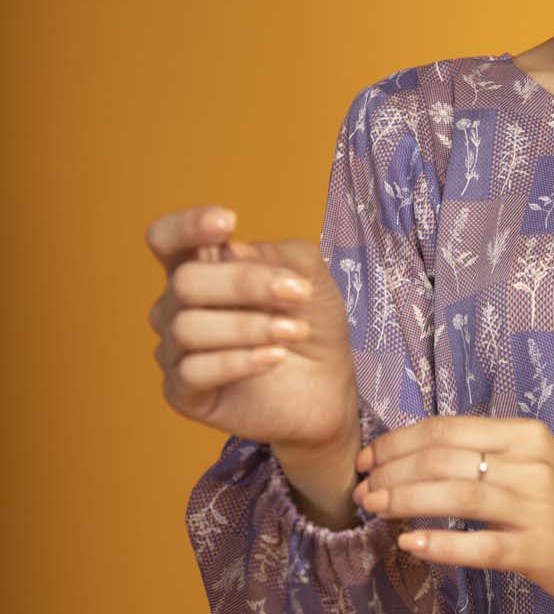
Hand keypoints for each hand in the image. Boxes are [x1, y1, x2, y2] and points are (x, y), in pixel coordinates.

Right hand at [146, 204, 358, 451]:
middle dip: (244, 283)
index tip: (228, 221)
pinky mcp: (182, 392)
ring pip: (187, 328)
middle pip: (185, 282)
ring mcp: (175, 350)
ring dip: (250, 327)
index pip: (167, 239)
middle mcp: (176, 306)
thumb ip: (276, 255)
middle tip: (298, 291)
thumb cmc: (310, 323)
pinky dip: (239, 362)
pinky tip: (275, 358)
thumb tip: (231, 249)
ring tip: (295, 331)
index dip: (186, 226)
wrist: (327, 387)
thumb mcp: (309, 277)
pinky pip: (193, 372)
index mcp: (200, 267)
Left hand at [353, 414, 553, 613]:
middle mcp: (532, 464)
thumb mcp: (530, 466)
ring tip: (372, 510)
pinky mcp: (540, 550)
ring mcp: (538, 507)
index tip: (366, 460)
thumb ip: (481, 456)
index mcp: (526, 435)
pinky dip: (440, 543)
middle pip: (445, 458)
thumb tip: (407, 457)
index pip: (446, 429)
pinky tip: (410, 543)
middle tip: (362, 490)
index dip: (397, 442)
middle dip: (392, 472)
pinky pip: (480, 545)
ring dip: (404, 501)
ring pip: (457, 495)